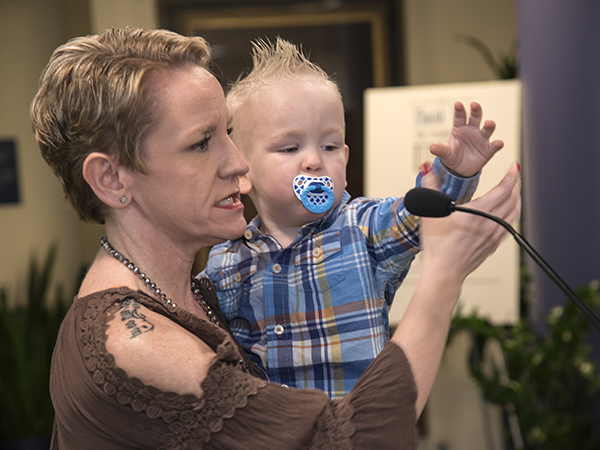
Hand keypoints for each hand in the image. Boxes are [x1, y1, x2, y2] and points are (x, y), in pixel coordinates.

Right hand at [419, 162, 520, 282]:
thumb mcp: (431, 213)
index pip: (503, 189)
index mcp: (478, 213)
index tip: (513, 166)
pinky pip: (510, 226)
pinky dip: (513, 214)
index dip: (511, 176)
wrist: (444, 271)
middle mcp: (490, 223)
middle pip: (512, 199)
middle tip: (514, 175)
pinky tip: (509, 212)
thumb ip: (431, 188)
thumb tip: (427, 171)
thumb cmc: (437, 246)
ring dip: (517, 199)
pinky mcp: (493, 245)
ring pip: (514, 212)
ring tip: (514, 191)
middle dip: (515, 184)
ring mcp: (494, 235)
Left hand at [429, 102, 503, 177]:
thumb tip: (432, 148)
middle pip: (475, 118)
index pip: (459, 117)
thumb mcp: (445, 153)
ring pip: (487, 129)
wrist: (459, 170)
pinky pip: (494, 146)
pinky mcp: (488, 149)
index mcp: (459, 128)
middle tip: (474, 105)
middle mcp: (472, 130)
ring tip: (488, 123)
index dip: (459, 110)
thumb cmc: (452, 156)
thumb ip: (440, 150)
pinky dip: (497, 144)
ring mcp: (481, 139)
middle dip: (476, 111)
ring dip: (489, 125)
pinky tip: (498, 143)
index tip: (458, 104)